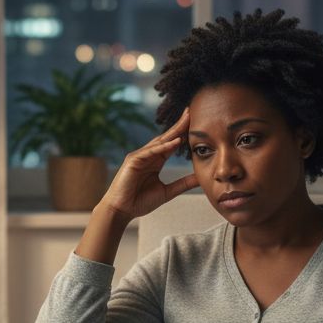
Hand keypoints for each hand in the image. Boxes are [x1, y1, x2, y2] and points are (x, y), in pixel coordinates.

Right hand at [99, 108, 198, 223]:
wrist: (122, 210)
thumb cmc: (140, 202)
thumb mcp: (168, 192)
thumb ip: (183, 183)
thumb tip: (201, 178)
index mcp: (156, 161)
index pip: (172, 144)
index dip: (184, 133)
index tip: (198, 124)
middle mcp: (148, 155)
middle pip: (167, 137)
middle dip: (179, 125)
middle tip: (192, 111)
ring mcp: (140, 156)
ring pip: (159, 141)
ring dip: (174, 131)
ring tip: (187, 120)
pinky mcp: (133, 160)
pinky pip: (151, 151)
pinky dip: (163, 146)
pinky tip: (176, 141)